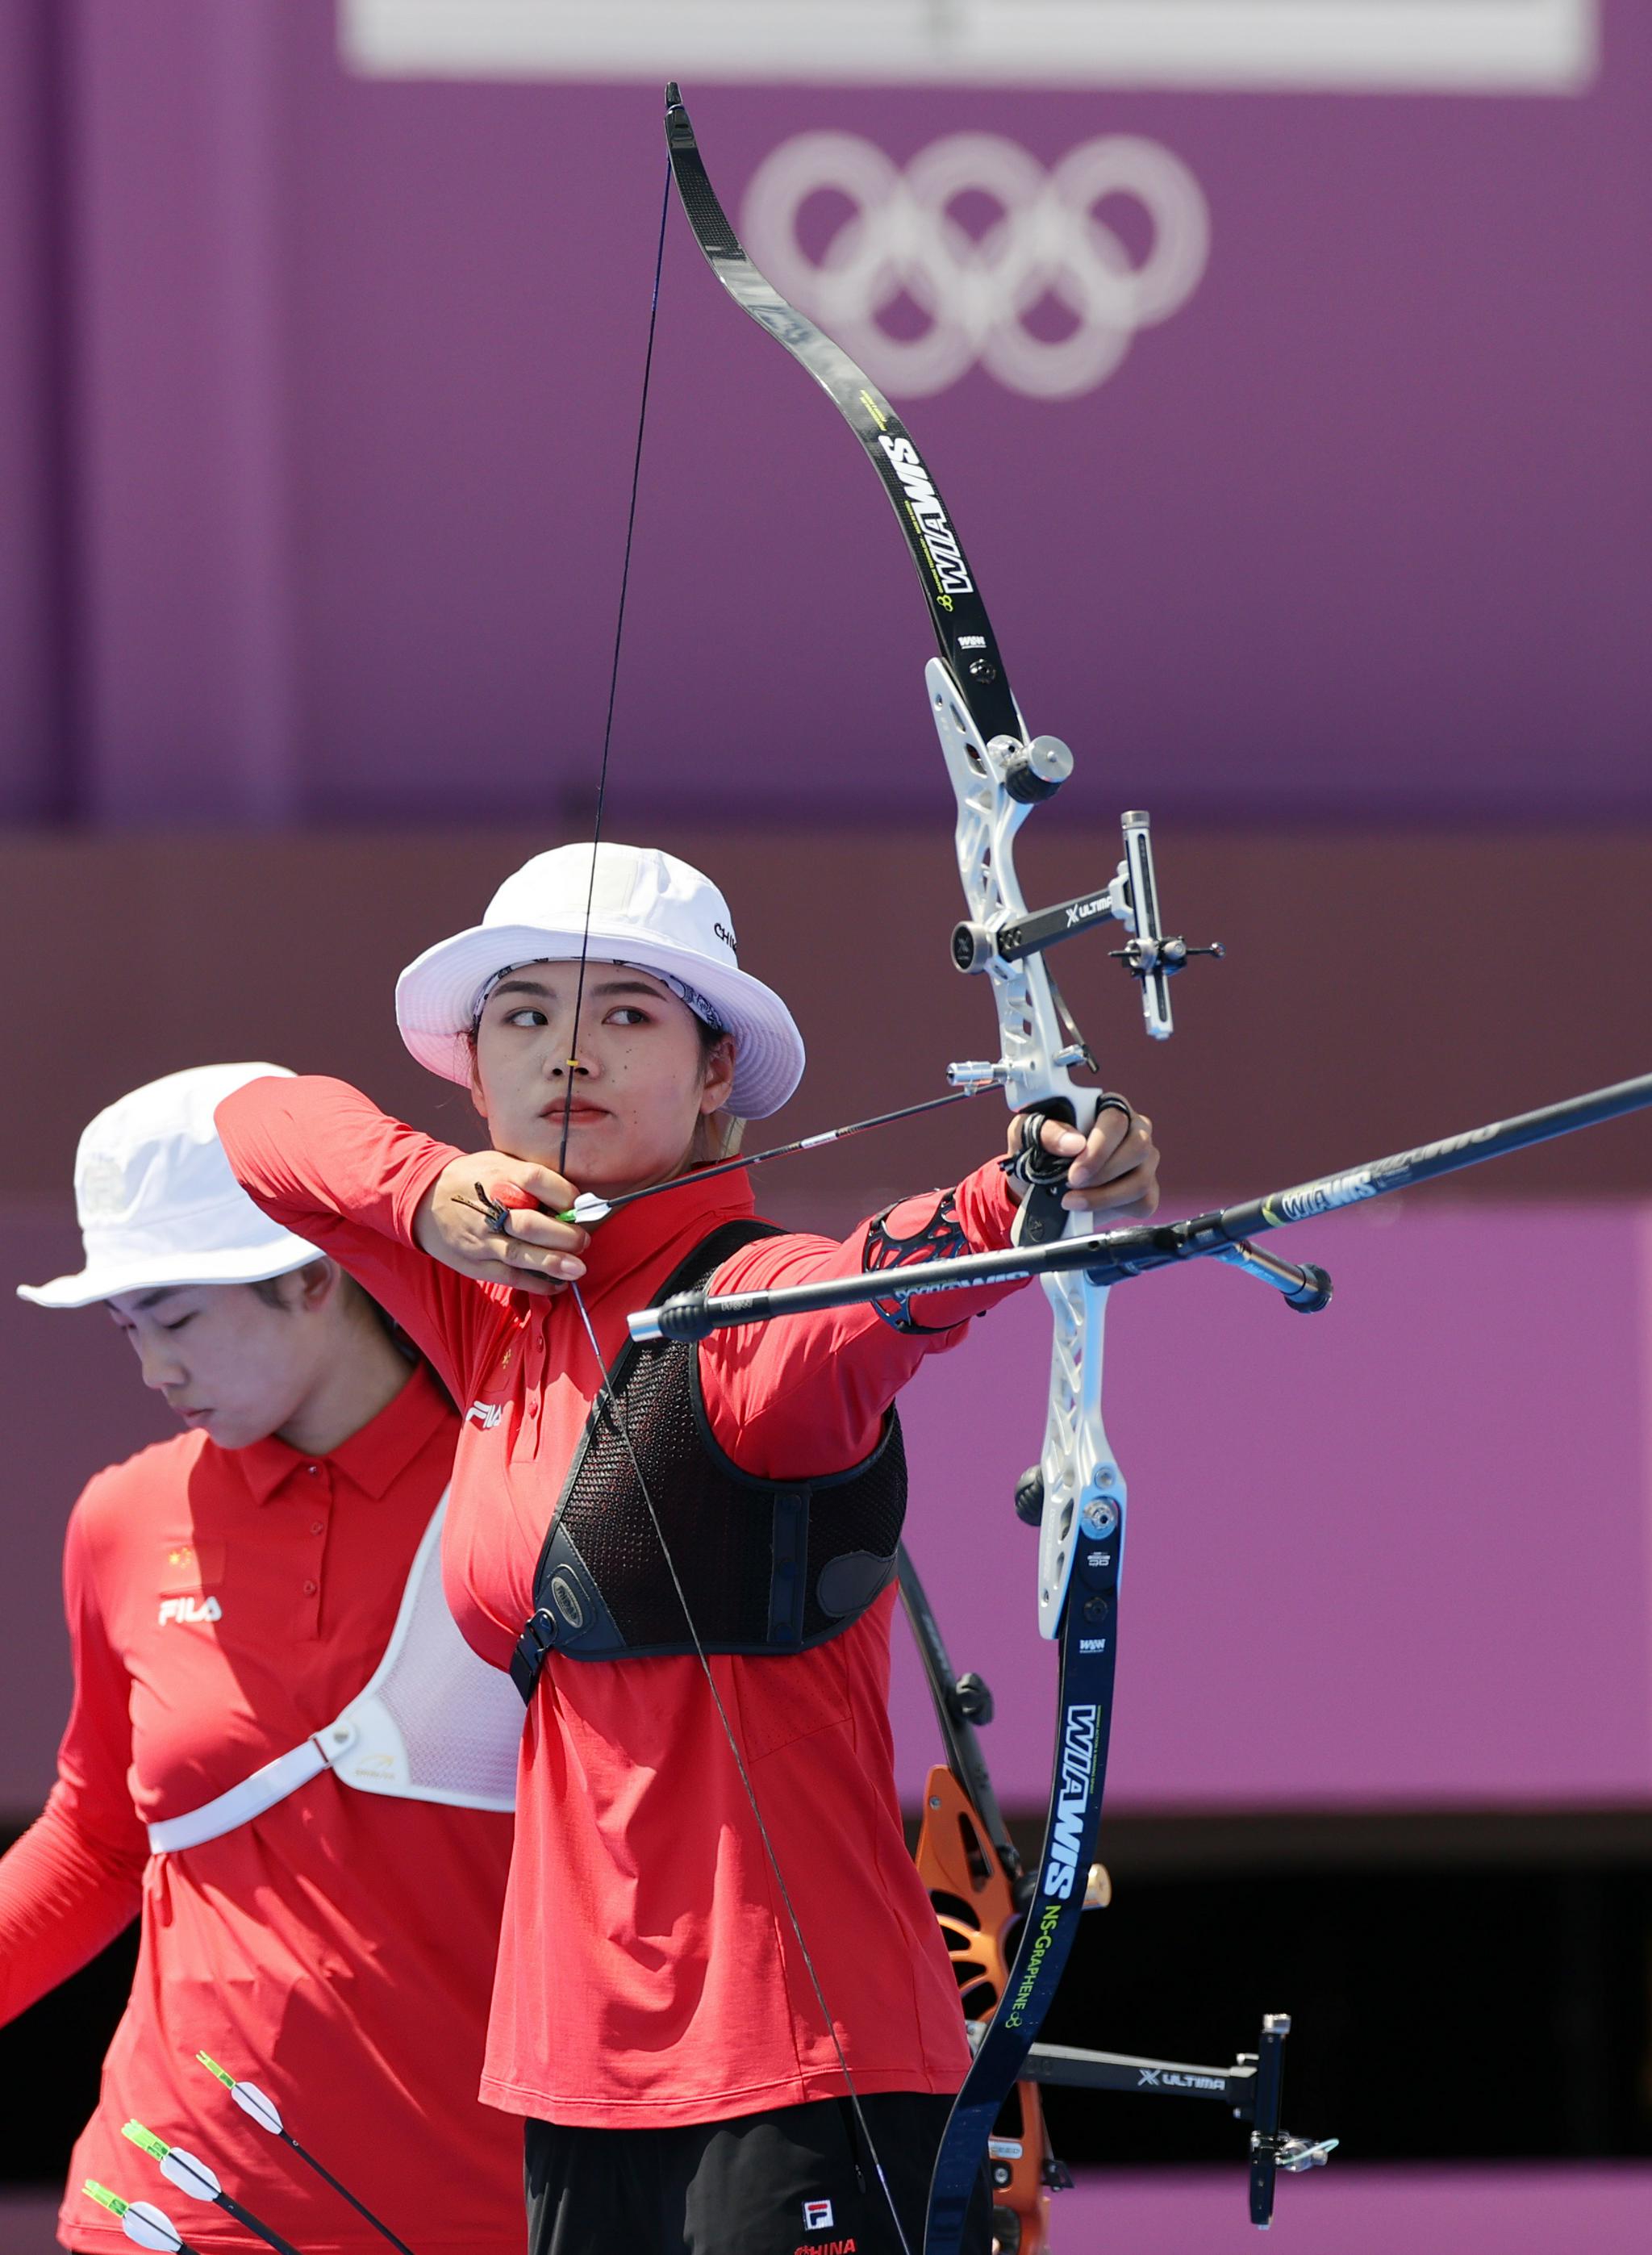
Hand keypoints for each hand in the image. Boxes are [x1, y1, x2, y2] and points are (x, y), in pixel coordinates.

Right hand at [414, 1152, 589, 1293]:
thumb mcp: (497, 1162)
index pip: (536, 1180)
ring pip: (520, 1255)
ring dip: (554, 1264)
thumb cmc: (472, 1179)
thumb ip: (529, 1177)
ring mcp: (480, 1239)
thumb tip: (573, 1197)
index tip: (579, 1204)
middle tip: (583, 1241)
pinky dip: (536, 1283)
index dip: (564, 1194)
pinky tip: (557, 1284)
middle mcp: (488, 1209)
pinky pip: (510, 1277)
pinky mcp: (475, 1263)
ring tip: (577, 1269)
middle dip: (564, 1236)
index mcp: (498, 1176)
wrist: (423, 1199)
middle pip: (530, 1223)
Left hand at [1007, 1100, 1159, 1220]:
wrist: (1035, 1186)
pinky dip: (1114, 1209)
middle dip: (1103, 1174)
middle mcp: (1134, 1130)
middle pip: (1139, 1147)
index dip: (1099, 1149)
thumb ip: (1046, 1131)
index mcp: (1108, 1108)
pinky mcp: (1146, 1190)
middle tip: (1072, 1187)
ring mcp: (1144, 1161)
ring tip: (1073, 1202)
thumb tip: (1074, 1143)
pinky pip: (1144, 1202)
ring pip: (1141, 1180)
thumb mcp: (1027, 1134)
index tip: (1075, 1173)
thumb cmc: (1036, 1150)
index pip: (1116, 1120)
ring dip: (1105, 1197)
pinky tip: (1090, 1209)